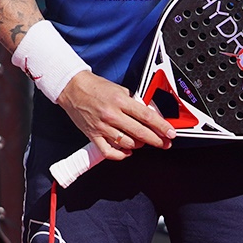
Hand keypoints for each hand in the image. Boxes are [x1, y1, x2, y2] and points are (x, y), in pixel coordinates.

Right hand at [56, 70, 173, 159]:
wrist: (72, 88)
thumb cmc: (95, 87)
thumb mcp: (119, 89)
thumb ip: (134, 102)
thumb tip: (150, 114)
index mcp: (119, 101)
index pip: (146, 116)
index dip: (161, 127)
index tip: (170, 133)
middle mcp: (111, 114)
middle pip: (140, 133)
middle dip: (157, 140)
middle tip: (165, 143)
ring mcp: (102, 126)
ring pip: (127, 144)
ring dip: (139, 145)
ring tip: (142, 141)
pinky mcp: (93, 135)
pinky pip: (109, 151)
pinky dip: (120, 155)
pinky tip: (127, 152)